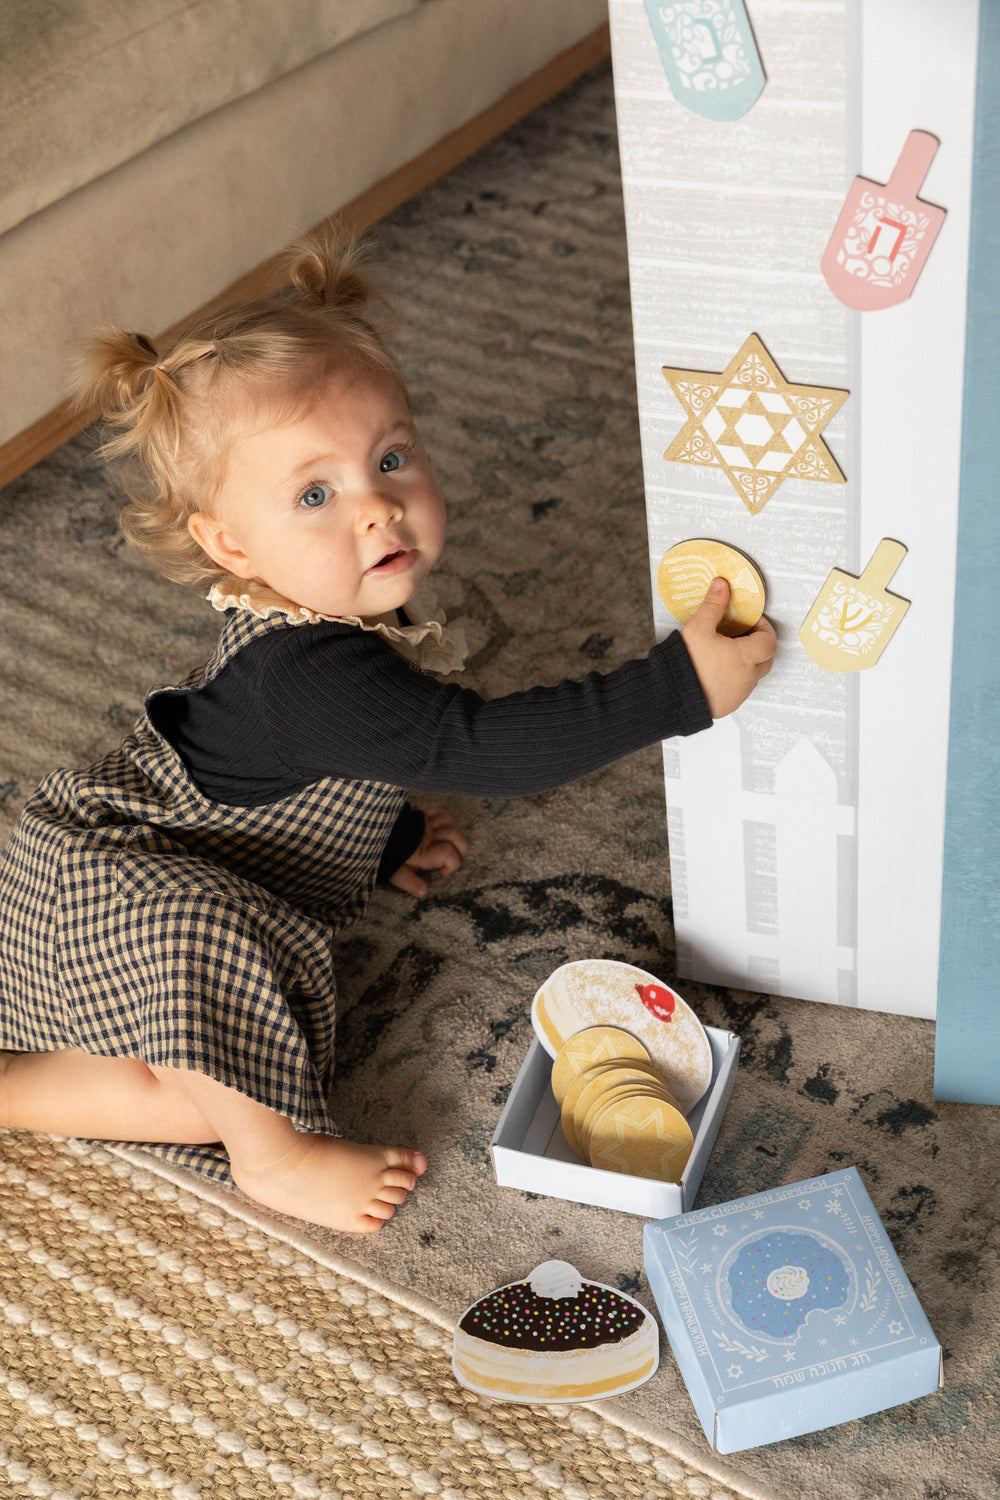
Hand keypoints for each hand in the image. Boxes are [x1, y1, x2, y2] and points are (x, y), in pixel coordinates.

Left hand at [387, 807, 469, 898]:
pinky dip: (443, 819)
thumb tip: (423, 892)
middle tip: (451, 859)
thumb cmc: (384, 854)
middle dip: (460, 849)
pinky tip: (439, 827)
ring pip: (450, 823)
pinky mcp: (420, 814)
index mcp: (424, 851)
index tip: (443, 872)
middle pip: (456, 837)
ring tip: (447, 844)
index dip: (453, 864)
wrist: (369, 830)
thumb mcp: (393, 872)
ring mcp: (425, 823)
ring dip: (453, 834)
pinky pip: (438, 812)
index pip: (449, 854)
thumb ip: (409, 882)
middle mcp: (429, 835)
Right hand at [681, 578, 776, 717]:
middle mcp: (746, 677)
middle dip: (758, 645)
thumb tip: (721, 585)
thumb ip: (713, 605)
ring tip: (726, 653)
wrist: (671, 696)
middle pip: (766, 659)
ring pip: (752, 675)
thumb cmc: (686, 662)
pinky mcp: (728, 705)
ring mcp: (739, 693)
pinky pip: (739, 690)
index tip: (752, 623)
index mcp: (744, 657)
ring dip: (746, 663)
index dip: (764, 629)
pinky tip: (717, 672)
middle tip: (741, 636)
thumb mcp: (698, 628)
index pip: (769, 641)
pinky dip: (734, 679)